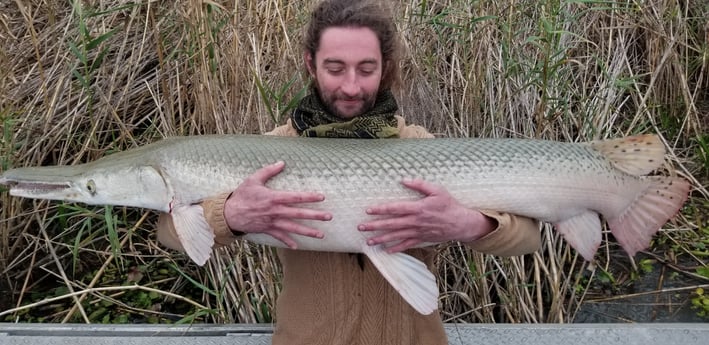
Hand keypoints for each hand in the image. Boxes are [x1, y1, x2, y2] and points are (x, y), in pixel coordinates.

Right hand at [224, 161, 330, 248]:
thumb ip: (269, 171)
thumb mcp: (254, 179)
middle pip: (299, 214)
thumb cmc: (242, 195)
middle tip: (329, 217)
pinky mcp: (267, 230)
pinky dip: (288, 242)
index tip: (322, 197)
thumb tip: (282, 163)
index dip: (309, 197)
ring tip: (321, 235)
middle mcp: (276, 211)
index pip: (296, 197)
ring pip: (294, 228)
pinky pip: (280, 237)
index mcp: (274, 198)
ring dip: (308, 232)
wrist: (229, 213)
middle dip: (315, 215)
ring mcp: (272, 222)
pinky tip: (297, 246)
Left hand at [357, 178, 495, 252]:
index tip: (368, 210)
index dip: (381, 209)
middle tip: (361, 227)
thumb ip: (420, 184)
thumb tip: (403, 179)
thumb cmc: (449, 204)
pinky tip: (386, 251)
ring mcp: (418, 232)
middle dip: (375, 225)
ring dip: (382, 238)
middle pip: (391, 224)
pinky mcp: (422, 239)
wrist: (461, 223)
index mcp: (418, 208)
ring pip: (396, 236)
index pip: (395, 208)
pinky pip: (407, 245)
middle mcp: (415, 221)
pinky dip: (397, 248)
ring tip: (369, 241)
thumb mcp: (437, 190)